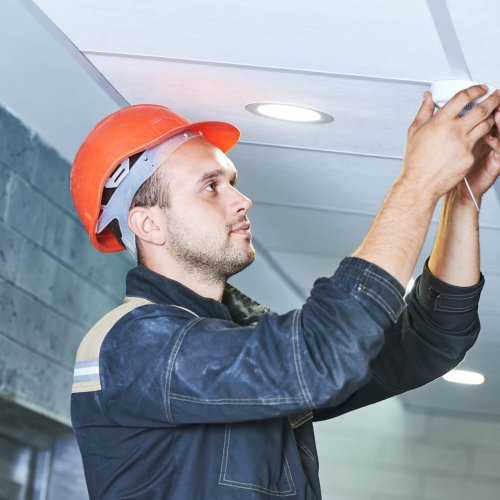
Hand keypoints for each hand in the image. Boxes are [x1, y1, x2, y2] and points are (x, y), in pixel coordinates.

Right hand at [400, 85, 499, 200]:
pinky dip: (481, 137)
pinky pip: (479, 143)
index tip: (480, 88)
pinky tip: (480, 136)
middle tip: (497, 96)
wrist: (420, 183)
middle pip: (482, 109)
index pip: (462, 97)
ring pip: (486, 125)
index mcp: (440, 122)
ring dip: (491, 118)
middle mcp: (454, 131)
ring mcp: (463, 144)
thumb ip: (424, 111)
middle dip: (493, 100)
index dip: (475, 89)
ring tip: (492, 114)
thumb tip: (428, 97)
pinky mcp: (469, 156)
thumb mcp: (414, 131)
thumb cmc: (416, 160)